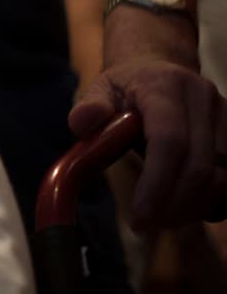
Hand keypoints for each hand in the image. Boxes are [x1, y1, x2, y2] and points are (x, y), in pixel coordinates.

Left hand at [70, 58, 226, 227]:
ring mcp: (225, 116)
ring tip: (162, 216)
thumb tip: (82, 124)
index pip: (170, 141)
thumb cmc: (126, 87)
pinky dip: (212, 201)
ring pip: (224, 178)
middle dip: (174, 205)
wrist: (160, 69)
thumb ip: (88, 107)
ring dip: (194, 207)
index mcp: (164, 87)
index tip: (140, 216)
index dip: (158, 184)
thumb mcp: (100, 89)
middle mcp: (202, 99)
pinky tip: (185, 206)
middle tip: (146, 224)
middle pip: (200, 166)